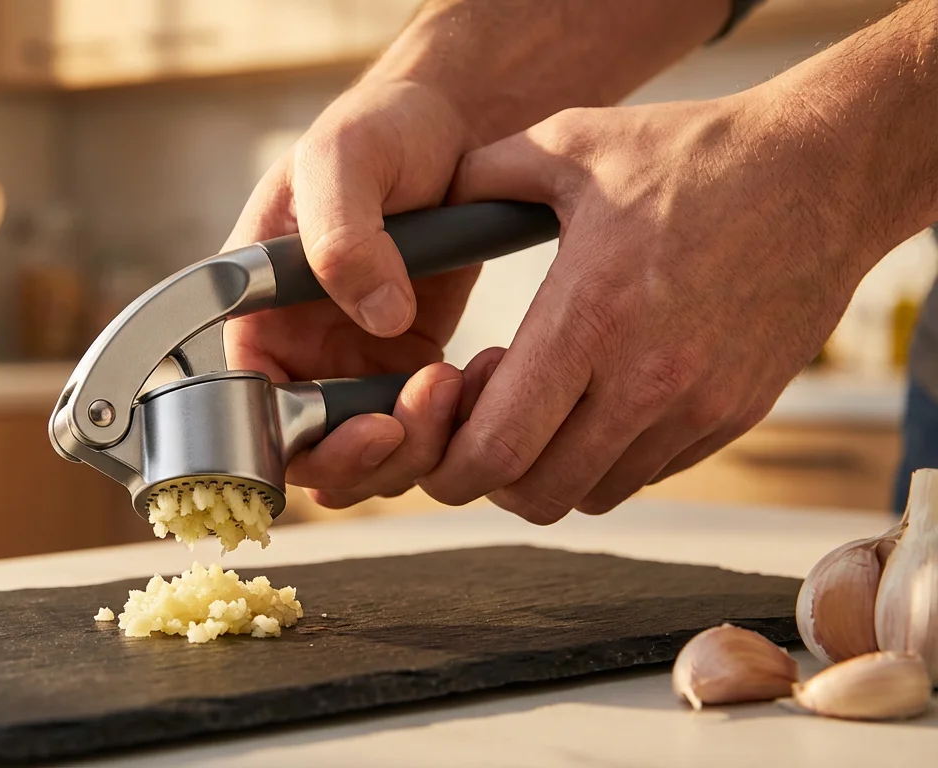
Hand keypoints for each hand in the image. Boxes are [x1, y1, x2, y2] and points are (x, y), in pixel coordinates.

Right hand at [223, 80, 482, 508]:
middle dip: (375, 456)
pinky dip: (455, 425)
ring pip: (374, 458)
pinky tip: (485, 376)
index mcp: (255, 315)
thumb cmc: (376, 129)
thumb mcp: (344, 159)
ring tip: (463, 379)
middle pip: (317, 456)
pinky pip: (423, 430)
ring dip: (422, 445)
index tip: (373, 427)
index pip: (255, 416)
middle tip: (427, 406)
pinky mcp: (406, 368)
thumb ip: (343, 235)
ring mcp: (352, 366)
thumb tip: (377, 318)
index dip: (306, 444)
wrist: (443, 126)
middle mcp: (297, 353)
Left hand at [421, 91, 876, 521]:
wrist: (824, 172)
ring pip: (590, 495)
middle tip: (485, 413)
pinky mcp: (734, 416)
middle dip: (486, 474)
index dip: (446, 461)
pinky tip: (598, 395)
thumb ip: (482, 176)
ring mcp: (697, 407)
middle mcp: (645, 380)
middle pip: (535, 494)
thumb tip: (428, 209)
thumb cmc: (692, 155)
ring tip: (544, 400)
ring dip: (546, 467)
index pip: (497, 447)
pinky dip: (604, 458)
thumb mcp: (572, 143)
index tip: (439, 419)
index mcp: (590, 317)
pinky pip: (646, 474)